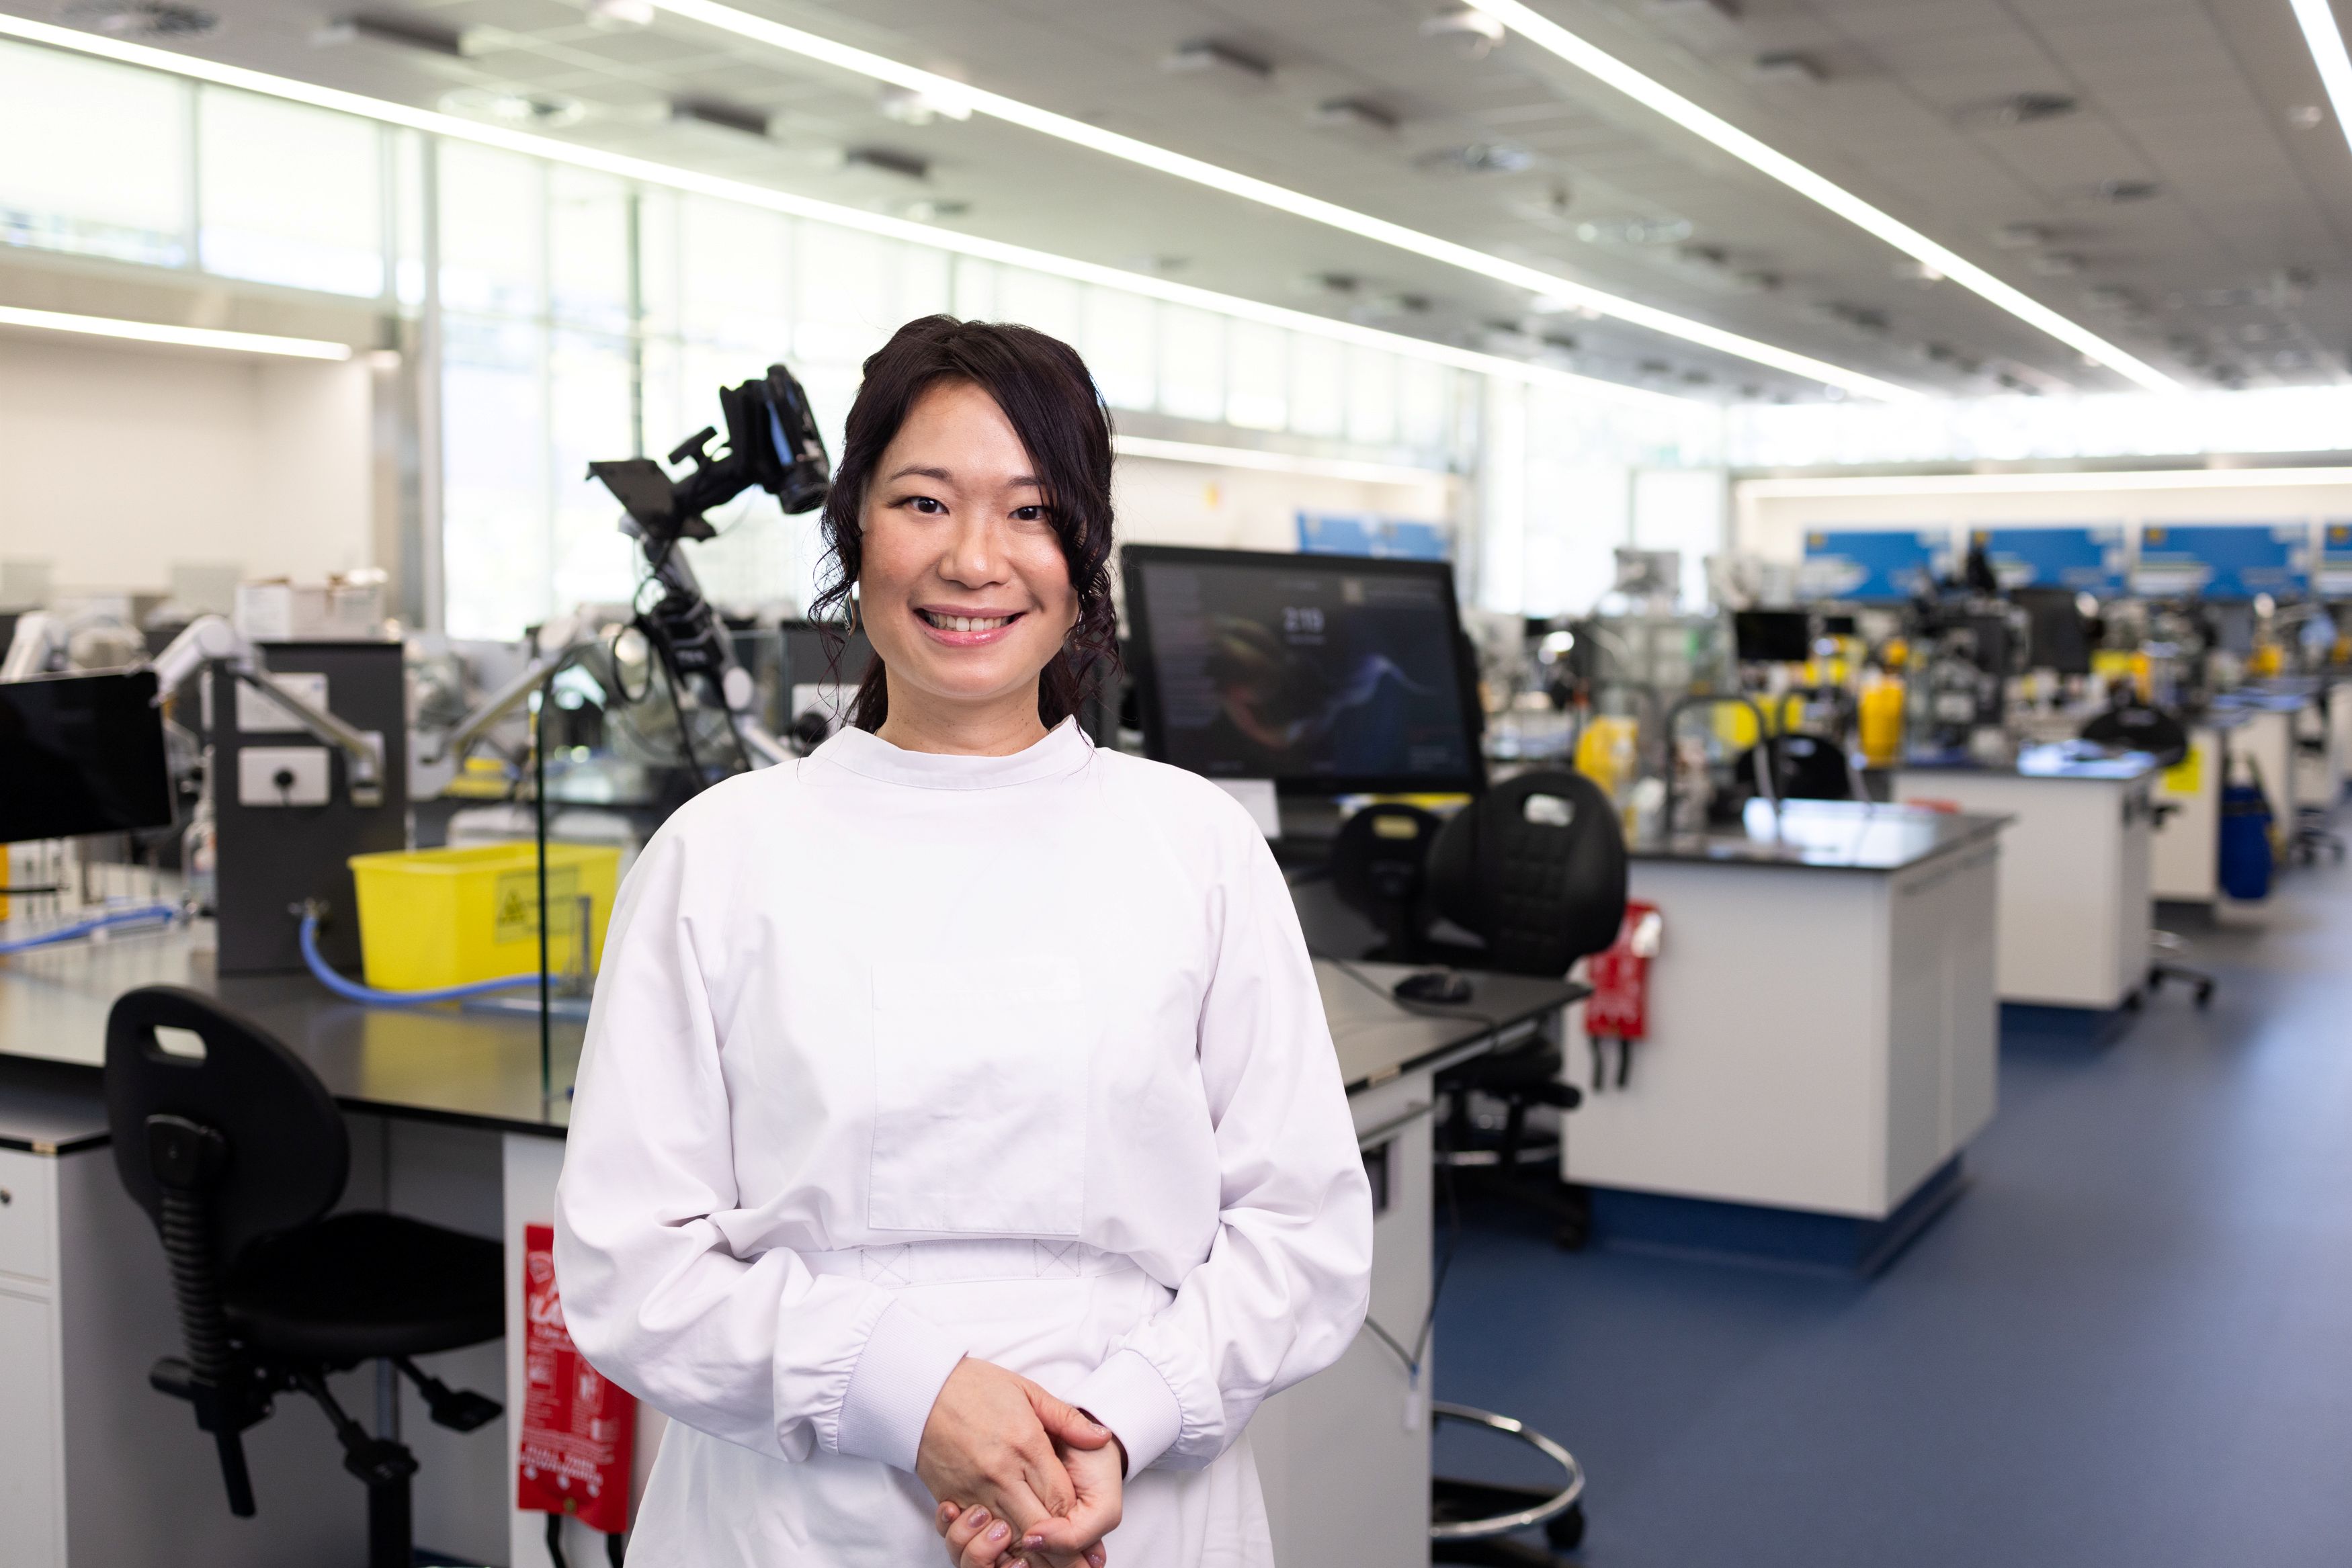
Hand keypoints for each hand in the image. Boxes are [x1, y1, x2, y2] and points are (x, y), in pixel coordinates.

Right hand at [915, 1360, 1115, 1562]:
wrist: (919, 1389)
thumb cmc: (975, 1386)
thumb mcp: (1027, 1391)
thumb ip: (1066, 1419)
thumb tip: (1101, 1437)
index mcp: (1026, 1445)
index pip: (1061, 1498)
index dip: (1076, 1519)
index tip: (1088, 1530)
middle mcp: (1002, 1473)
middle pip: (1039, 1525)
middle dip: (1060, 1547)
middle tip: (1079, 1563)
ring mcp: (975, 1489)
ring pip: (1009, 1535)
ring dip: (1029, 1549)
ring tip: (1044, 1562)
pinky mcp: (952, 1498)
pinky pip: (978, 1532)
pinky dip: (995, 1543)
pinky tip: (1008, 1549)